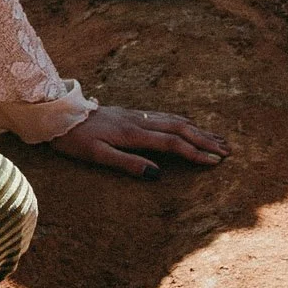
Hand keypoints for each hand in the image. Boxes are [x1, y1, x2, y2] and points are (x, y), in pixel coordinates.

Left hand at [50, 100, 227, 177]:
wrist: (59, 114)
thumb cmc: (75, 139)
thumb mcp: (97, 156)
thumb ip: (127, 164)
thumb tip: (157, 174)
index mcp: (133, 133)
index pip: (172, 144)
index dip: (195, 153)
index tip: (215, 162)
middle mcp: (140, 121)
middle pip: (180, 129)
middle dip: (206, 140)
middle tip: (228, 151)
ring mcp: (137, 115)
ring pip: (175, 120)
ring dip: (198, 130)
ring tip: (218, 139)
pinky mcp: (133, 114)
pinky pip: (166, 116)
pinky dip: (184, 122)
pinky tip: (190, 126)